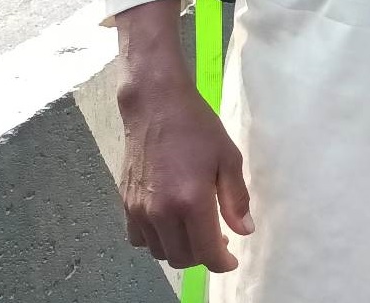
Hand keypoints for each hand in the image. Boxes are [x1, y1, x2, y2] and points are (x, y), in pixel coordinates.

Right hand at [116, 77, 251, 271]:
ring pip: (160, 252)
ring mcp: (139, 210)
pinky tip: (171, 223)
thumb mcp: (228, 158)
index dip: (222, 263)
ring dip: (180, 249)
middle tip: (218, 239)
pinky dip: (157, 240)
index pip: (206, 252)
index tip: (231, 260)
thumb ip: (235, 199)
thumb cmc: (197, 127)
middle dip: (203, 256)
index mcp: (191, 201)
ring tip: (196, 230)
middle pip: (181, 258)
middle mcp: (161, 212)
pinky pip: (140, 239)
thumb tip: (244, 231)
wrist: (156, 106)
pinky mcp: (125, 204)